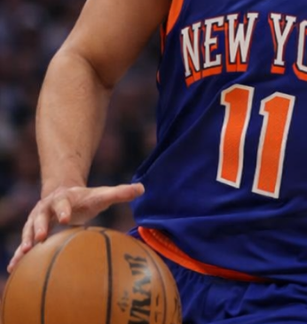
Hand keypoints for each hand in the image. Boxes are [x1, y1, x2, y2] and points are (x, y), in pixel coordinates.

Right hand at [8, 182, 144, 272]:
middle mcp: (46, 208)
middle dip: (38, 227)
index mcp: (63, 199)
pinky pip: (23, 244)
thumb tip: (142, 188)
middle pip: (40, 217)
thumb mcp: (101, 194)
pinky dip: (18, 255)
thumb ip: (120, 192)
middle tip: (38, 239)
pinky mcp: (32, 232)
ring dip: (24, 242)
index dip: (63, 209)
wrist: (63, 193)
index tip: (66, 218)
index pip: (62, 203)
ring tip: (22, 254)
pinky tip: (13, 269)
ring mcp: (36, 220)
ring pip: (28, 231)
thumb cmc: (86, 198)